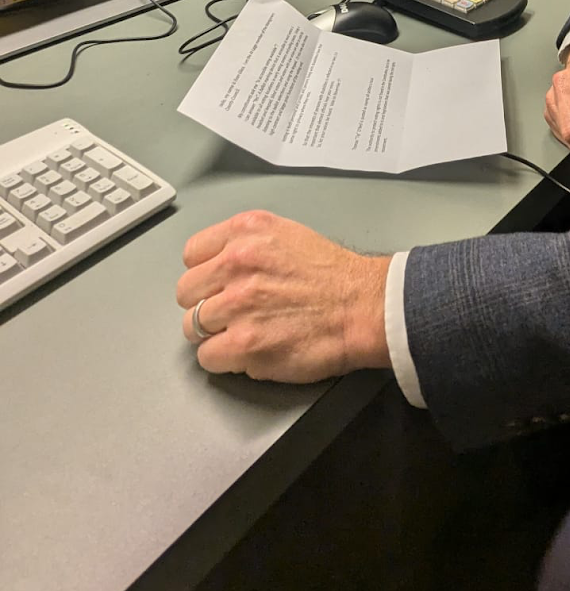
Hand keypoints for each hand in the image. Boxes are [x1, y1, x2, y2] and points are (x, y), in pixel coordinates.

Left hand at [176, 210, 390, 381]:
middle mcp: (236, 262)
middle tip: (232, 313)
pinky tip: (248, 351)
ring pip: (193, 326)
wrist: (363, 307)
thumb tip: (216, 266)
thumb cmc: (332, 275)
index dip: (205, 274)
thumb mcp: (285, 234)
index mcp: (245, 231)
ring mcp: (238, 304)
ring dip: (215, 334)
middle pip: (187, 292)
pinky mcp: (244, 343)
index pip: (192, 254)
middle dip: (206, 304)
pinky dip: (224, 359)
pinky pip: (207, 357)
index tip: (219, 285)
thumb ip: (246, 244)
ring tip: (244, 332)